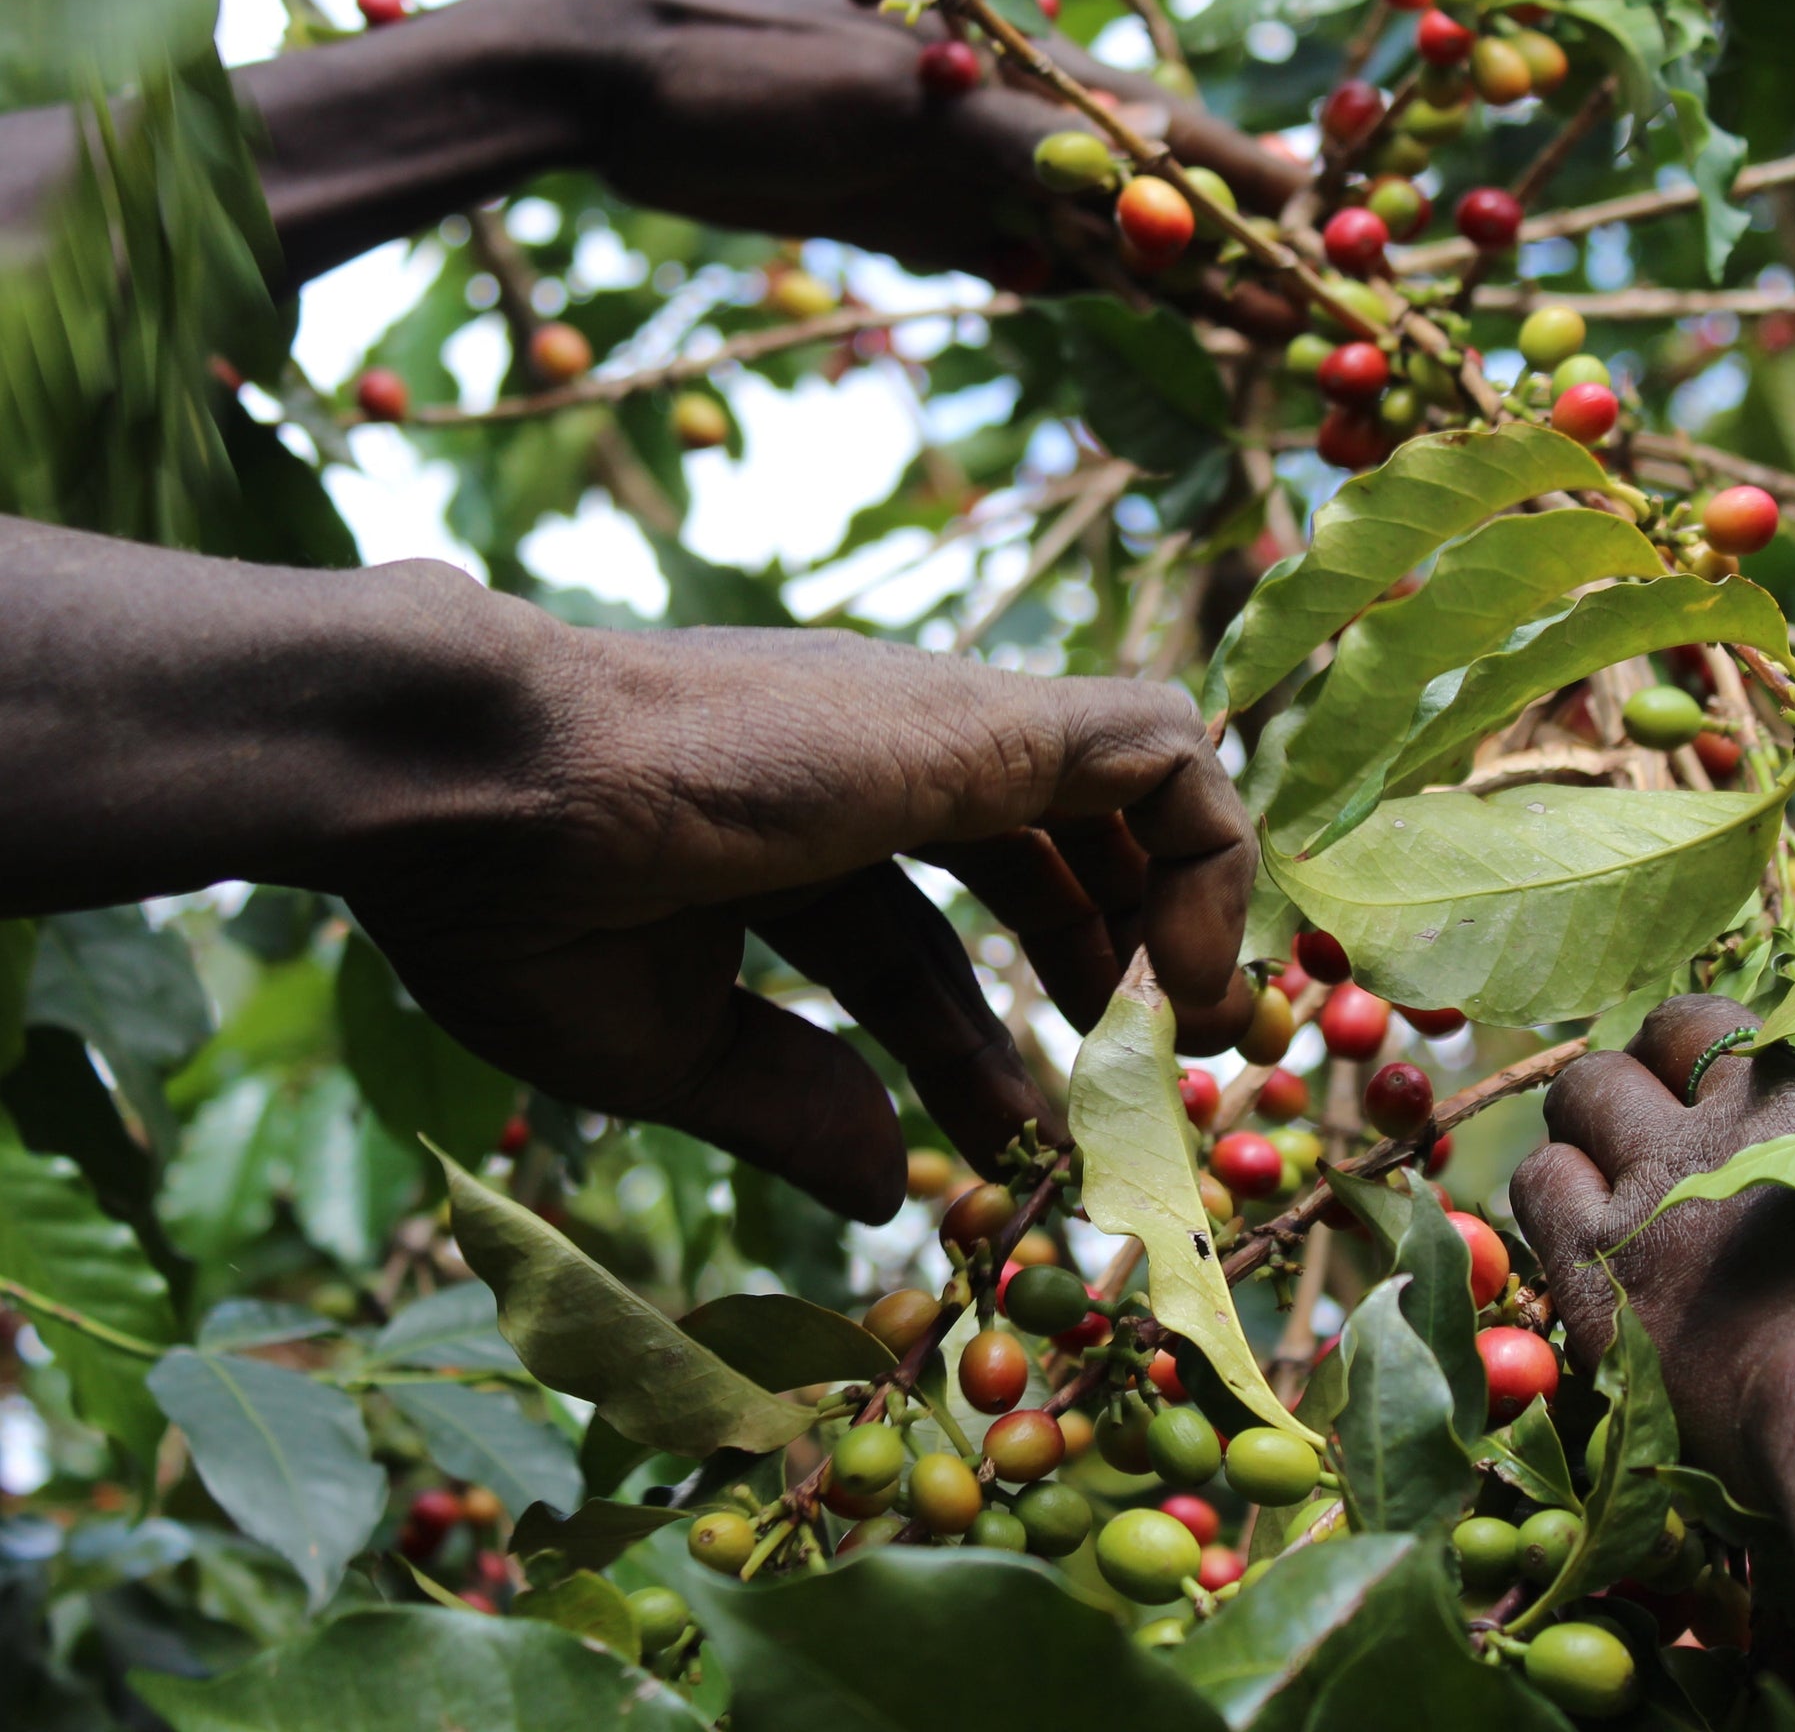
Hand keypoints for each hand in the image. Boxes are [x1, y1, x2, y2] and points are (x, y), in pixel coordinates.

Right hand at [343, 613, 1255, 1222]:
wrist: (470, 777)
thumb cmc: (522, 908)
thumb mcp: (665, 1044)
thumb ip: (785, 1102)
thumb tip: (891, 1190)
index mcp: (788, 837)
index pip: (920, 943)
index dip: (976, 1042)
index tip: (1025, 1135)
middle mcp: (876, 769)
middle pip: (1032, 860)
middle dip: (1099, 967)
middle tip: (1152, 1083)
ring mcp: (933, 734)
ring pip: (1116, 792)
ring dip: (1170, 915)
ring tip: (1204, 1041)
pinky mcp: (981, 721)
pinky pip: (1158, 752)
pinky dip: (1206, 855)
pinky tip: (1189, 983)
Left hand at [564, 0, 1305, 293]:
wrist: (624, 90)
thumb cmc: (754, 71)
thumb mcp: (896, 98)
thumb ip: (1022, 136)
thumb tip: (1147, 167)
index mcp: (1021, 74)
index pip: (1167, 136)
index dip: (1252, 189)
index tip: (1330, 238)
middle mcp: (1009, 122)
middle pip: (1144, 198)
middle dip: (1225, 256)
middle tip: (1305, 322)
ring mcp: (963, 172)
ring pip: (1089, 236)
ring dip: (1161, 284)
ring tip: (1244, 335)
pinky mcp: (913, 214)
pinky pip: (1013, 256)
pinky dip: (1069, 285)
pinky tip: (1120, 309)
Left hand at [1512, 994, 1794, 1496]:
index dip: (1782, 1070)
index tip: (1776, 1104)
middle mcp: (1768, 1104)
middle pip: (1682, 1032)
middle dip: (1667, 1061)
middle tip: (1662, 1107)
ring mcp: (1674, 1169)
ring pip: (1591, 1089)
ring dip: (1593, 1112)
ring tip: (1599, 1149)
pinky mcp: (1606, 1250)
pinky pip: (1542, 1179)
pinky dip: (1553, 1188)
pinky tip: (1573, 1219)